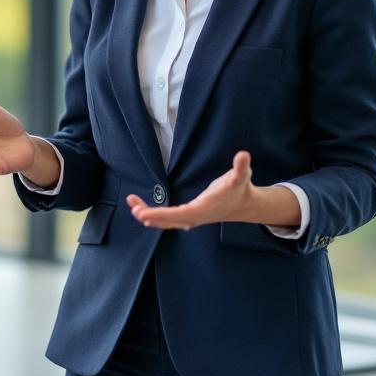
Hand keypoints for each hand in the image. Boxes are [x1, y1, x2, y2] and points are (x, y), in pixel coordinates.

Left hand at [127, 151, 256, 229]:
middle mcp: (195, 217)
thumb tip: (244, 155)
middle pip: (169, 220)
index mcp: (204, 209)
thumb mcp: (241, 176)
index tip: (145, 215)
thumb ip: (241, 166)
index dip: (162, 215)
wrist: (242, 204)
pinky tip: (140, 207)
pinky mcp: (187, 216)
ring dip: (148, 213)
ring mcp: (190, 218)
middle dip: (151, 216)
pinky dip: (153, 213)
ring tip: (131, 202)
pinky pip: (167, 218)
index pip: (180, 214)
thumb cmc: (239, 188)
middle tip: (135, 210)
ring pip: (165, 220)